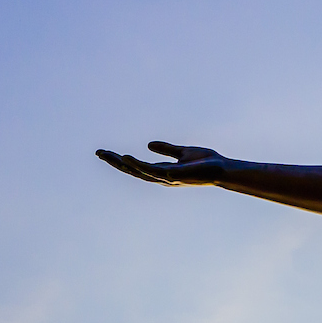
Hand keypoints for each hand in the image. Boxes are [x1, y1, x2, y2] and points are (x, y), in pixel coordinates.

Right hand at [95, 141, 233, 185]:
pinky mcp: (173, 175)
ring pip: (137, 171)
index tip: (105, 151)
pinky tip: (126, 157)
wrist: (223, 170)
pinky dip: (137, 164)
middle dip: (114, 162)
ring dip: (121, 163)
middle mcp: (161, 177)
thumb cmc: (207, 163)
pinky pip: (151, 170)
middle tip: (98, 152)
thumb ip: (166, 149)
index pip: (137, 166)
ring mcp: (166, 178)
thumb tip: (148, 145)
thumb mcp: (183, 152)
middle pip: (132, 170)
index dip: (120, 160)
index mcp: (162, 172)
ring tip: (106, 154)